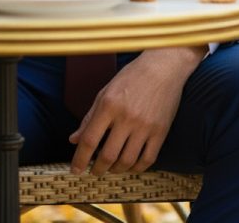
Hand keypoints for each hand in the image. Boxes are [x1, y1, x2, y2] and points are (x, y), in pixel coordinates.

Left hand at [68, 46, 204, 174]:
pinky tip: (130, 165)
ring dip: (115, 170)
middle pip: (108, 155)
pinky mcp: (160, 130)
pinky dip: (136, 168)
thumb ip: (90, 117)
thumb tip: (74, 139)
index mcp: (109, 104)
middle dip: (97, 169)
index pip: (90, 140)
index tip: (75, 170)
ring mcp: (145, 125)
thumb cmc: (133, 76)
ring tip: (111, 168)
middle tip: (94, 171)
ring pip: (127, 161)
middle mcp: (127, 116)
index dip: (80, 159)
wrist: (164, 66)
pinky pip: (147, 159)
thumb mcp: (107, 91)